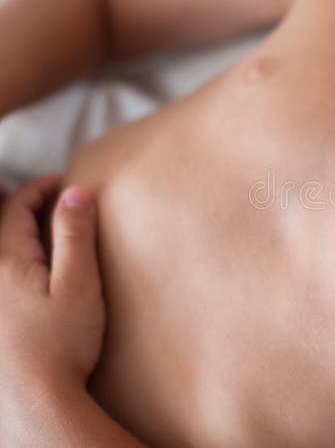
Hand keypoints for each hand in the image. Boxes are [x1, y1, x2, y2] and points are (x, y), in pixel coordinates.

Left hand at [0, 176, 104, 394]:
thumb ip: (75, 236)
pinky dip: (8, 259)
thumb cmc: (61, 345)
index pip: (16, 208)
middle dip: (21, 205)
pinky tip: (24, 272)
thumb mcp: (78, 285)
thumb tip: (75, 194)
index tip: (63, 183)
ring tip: (33, 229)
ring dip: (11, 232)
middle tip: (48, 200)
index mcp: (6, 261)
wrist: (35, 399)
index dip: (40, 189)